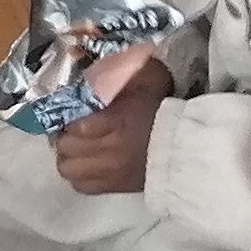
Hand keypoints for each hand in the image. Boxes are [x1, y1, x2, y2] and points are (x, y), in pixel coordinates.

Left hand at [47, 50, 173, 195]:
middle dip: (64, 136)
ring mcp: (110, 173)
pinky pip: (81, 186)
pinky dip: (79, 175)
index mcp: (117, 122)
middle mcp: (109, 151)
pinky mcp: (114, 188)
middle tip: (71, 128)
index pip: (76, 126)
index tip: (70, 111)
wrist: (186, 145)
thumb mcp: (147, 79)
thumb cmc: (163, 109)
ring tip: (77, 147)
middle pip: (66, 148)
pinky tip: (86, 163)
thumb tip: (103, 62)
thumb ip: (123, 69)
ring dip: (68, 156)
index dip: (67, 118)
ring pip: (68, 169)